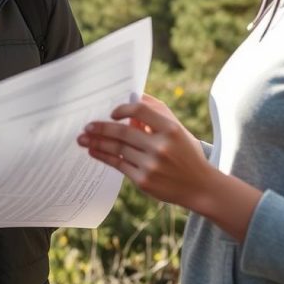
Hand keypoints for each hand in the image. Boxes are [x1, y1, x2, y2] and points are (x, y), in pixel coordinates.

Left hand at [76, 94, 211, 208]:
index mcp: (170, 129)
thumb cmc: (185, 152)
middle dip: (100, 128)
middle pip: (123, 132)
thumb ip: (156, 111)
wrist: (200, 186)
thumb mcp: (177, 128)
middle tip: (86, 126)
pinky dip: (103, 156)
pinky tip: (94, 151)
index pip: (139, 111)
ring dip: (96, 142)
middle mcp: (161, 146)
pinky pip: (118, 164)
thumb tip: (131, 97)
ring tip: (82, 139)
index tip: (112, 113)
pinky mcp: (144, 181)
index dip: (122, 110)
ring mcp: (151, 165)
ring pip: (117, 149)